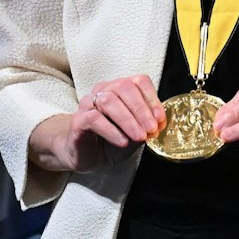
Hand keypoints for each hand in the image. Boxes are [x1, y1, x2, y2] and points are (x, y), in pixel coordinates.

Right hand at [28, 75, 164, 173]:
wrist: (86, 156)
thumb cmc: (111, 141)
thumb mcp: (135, 134)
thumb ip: (146, 126)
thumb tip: (160, 124)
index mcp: (120, 89)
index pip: (139, 82)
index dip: (152, 99)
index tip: (160, 119)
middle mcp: (103, 91)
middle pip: (124, 87)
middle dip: (141, 109)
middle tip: (151, 129)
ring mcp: (88, 104)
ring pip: (108, 101)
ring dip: (128, 120)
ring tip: (139, 137)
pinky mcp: (78, 119)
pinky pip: (94, 118)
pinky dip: (112, 130)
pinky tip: (122, 141)